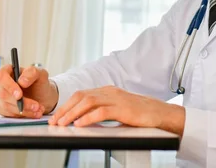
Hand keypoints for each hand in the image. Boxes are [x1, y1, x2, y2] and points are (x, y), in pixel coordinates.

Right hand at [0, 64, 58, 117]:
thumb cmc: (39, 83)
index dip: (9, 87)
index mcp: (7, 71)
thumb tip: (21, 81)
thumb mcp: (40, 74)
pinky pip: (8, 114)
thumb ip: (32, 73)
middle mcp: (1, 84)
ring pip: (6, 106)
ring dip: (24, 110)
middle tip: (35, 106)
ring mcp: (0, 97)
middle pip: (3, 94)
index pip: (1, 78)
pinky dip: (22, 115)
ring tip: (38, 109)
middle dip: (20, 102)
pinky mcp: (2, 109)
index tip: (19, 95)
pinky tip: (33, 113)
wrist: (43, 97)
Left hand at [48, 86, 185, 135]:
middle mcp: (109, 91)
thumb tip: (83, 122)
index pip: (81, 95)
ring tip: (63, 124)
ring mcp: (116, 98)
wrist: (161, 113)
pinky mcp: (123, 108)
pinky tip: (80, 124)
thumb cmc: (140, 115)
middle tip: (54, 122)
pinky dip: (88, 117)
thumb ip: (102, 113)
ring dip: (73, 114)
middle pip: (81, 96)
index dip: (67, 105)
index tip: (56, 116)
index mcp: (107, 91)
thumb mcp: (117, 112)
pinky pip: (102, 112)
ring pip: (88, 102)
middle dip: (65, 109)